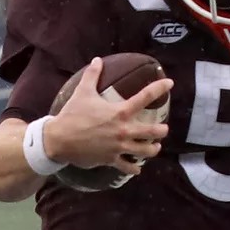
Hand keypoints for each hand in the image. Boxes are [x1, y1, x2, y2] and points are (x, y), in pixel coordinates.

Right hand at [42, 58, 170, 170]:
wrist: (59, 139)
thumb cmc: (72, 115)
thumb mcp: (82, 92)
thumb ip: (92, 75)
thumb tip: (97, 60)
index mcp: (120, 112)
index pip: (145, 97)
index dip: (159, 88)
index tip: (170, 83)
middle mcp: (123, 130)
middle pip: (153, 131)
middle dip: (161, 130)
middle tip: (163, 129)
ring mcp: (118, 147)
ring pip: (145, 151)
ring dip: (153, 149)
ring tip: (155, 147)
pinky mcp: (111, 159)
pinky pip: (127, 167)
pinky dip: (134, 169)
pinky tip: (137, 169)